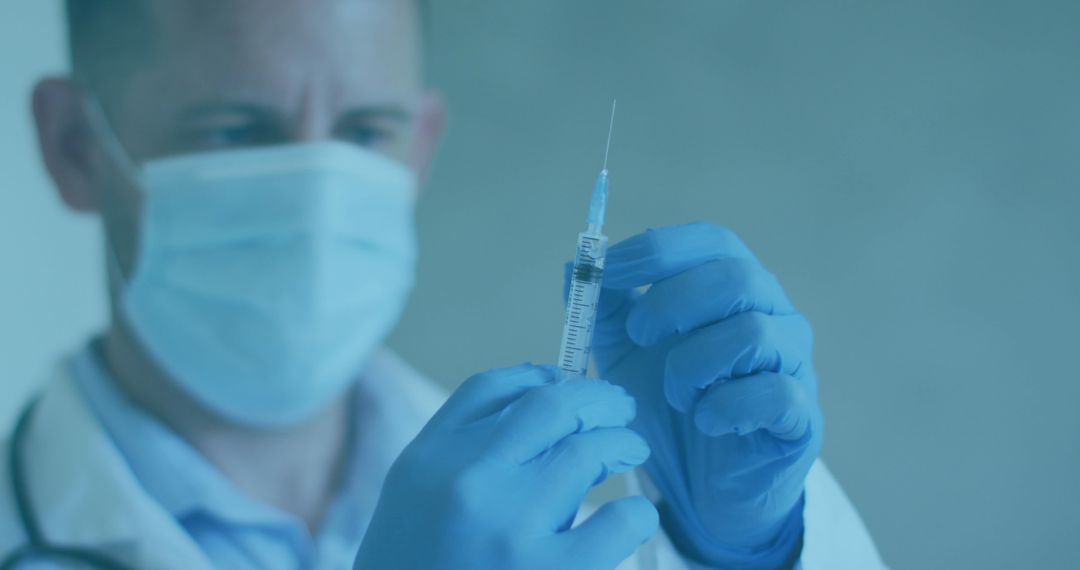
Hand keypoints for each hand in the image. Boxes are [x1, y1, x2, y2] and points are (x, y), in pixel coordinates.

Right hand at [354, 364, 659, 569]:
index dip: (543, 376)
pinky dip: (636, 514)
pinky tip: (633, 516)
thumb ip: (460, 451)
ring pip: (588, 451)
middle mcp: (467, 482)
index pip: (493, 388)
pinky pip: (618, 522)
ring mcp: (511, 527)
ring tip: (631, 450)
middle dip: (598, 399)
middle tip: (620, 408)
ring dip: (622, 443)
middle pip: (549, 405)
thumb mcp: (411, 501)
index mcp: (428, 460)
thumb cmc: (414, 569)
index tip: (568, 384)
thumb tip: (543, 396)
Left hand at [586, 223, 821, 567]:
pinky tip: (704, 421)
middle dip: (672, 302)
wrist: (703, 487)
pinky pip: (774, 394)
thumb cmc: (669, 406)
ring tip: (674, 394)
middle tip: (637, 337)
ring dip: (694, 363)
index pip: (710, 241)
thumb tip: (576, 266)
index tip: (607, 271)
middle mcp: (775, 314)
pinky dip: (725, 407)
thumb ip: (603, 310)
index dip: (657, 250)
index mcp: (734, 287)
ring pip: (754, 332)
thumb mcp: (624, 353)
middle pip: (736, 277)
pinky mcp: (802, 416)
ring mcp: (794, 364)